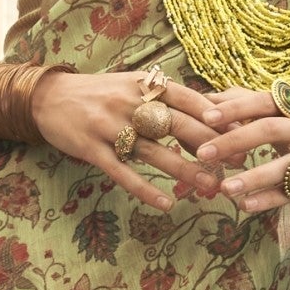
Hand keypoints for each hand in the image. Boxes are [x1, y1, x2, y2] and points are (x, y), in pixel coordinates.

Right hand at [28, 69, 231, 212]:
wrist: (48, 97)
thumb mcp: (132, 85)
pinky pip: (122, 172)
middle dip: (210, 146)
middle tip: (237, 164)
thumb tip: (208, 116)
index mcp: (144, 84)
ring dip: (185, 171)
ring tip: (210, 188)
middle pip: (176, 125)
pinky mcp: (91, 149)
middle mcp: (129, 103)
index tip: (241, 132)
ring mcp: (109, 126)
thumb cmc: (99, 94)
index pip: (188, 98)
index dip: (216, 116)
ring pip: (154, 152)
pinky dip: (145, 189)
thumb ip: (165, 99)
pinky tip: (165, 204)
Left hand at [197, 97, 289, 213]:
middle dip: (234, 140)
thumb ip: (248, 103)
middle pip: (268, 129)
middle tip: (203, 153)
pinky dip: (267, 200)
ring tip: (225, 188)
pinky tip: (244, 206)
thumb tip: (208, 97)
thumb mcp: (285, 114)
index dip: (234, 107)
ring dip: (252, 177)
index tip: (205, 115)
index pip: (262, 101)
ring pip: (282, 166)